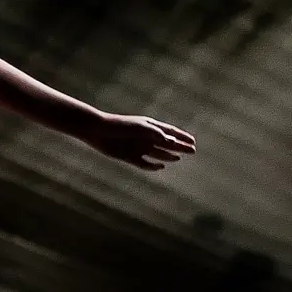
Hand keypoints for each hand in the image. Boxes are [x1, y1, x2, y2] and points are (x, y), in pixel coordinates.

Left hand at [81, 112, 195, 170]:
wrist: (98, 130)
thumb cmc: (121, 125)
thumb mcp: (141, 128)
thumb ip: (158, 135)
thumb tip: (174, 143)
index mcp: (149, 126)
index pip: (170, 131)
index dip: (182, 136)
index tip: (193, 140)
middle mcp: (145, 137)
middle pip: (166, 143)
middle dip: (180, 147)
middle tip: (192, 151)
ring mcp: (138, 147)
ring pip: (157, 153)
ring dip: (168, 156)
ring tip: (178, 158)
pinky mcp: (129, 156)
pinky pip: (144, 163)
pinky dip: (152, 166)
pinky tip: (161, 166)